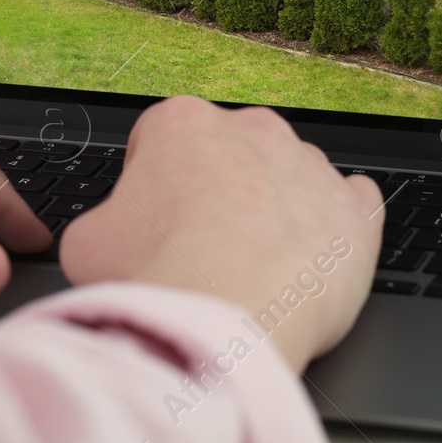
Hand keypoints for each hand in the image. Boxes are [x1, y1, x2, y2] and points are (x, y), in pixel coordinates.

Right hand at [60, 96, 382, 372]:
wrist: (229, 318)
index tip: (152, 221)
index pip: (162, 139)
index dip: (152, 185)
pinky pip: (351, 203)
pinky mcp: (356, 209)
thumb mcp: (86, 245)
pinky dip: (336, 226)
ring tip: (255, 266)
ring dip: (276, 209)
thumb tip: (107, 235)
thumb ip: (103, 223)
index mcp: (183, 124)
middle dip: (217, 191)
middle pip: (230, 153)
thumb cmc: (158, 276)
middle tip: (201, 248)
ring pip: (290, 176)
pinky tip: (314, 256)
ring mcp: (310, 165)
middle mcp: (253, 130)